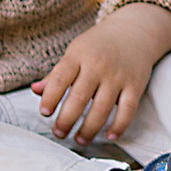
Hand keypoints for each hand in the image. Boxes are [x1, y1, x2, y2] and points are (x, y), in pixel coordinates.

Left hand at [33, 3, 170, 146]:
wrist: (134, 30)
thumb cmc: (98, 46)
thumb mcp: (75, 52)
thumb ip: (56, 74)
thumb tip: (35, 90)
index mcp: (78, 55)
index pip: (60, 79)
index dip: (50, 98)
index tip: (44, 113)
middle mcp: (98, 65)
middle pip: (79, 98)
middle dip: (66, 120)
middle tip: (59, 133)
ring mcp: (118, 75)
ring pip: (102, 108)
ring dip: (89, 129)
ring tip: (79, 140)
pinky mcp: (136, 84)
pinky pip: (128, 110)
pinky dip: (119, 126)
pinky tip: (109, 136)